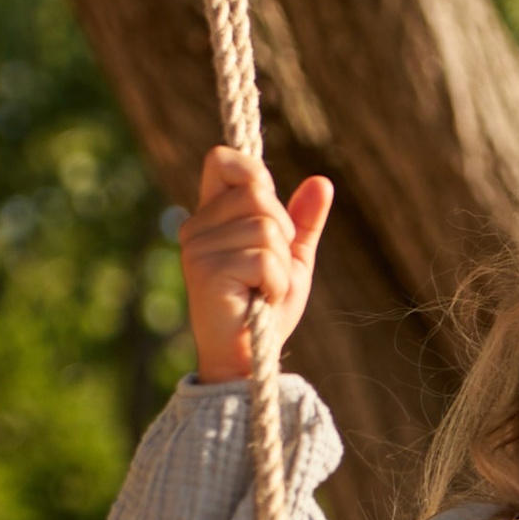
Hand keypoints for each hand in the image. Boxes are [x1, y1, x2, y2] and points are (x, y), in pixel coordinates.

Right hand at [179, 146, 333, 384]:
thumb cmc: (266, 308)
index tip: (272, 213)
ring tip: (264, 289)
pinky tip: (261, 300)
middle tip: (270, 269)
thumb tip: (322, 181)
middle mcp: (196, 226)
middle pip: (258, 194)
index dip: (255, 173)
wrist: (248, 360)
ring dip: (281, 266)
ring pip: (266, 228)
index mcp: (212, 215)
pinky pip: (265, 259)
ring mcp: (197, 248)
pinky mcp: (207, 272)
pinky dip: (277, 283)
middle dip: (283, 233)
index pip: (222, 159)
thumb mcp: (291, 258)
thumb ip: (303, 221)